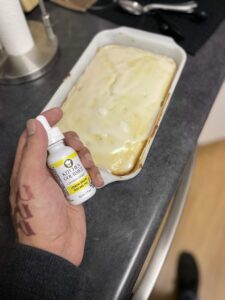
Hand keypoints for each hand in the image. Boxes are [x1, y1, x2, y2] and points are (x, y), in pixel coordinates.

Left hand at [10, 108, 103, 265]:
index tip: (60, 112)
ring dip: (86, 159)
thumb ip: (33, 151)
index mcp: (28, 167)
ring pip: (75, 158)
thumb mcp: (31, 181)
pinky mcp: (76, 190)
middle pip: (59, 145)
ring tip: (90, 169)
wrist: (57, 248)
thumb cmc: (39, 215)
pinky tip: (97, 183)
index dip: (45, 122)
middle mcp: (44, 171)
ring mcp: (61, 181)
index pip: (34, 137)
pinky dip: (94, 175)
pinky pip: (86, 174)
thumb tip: (35, 123)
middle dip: (72, 142)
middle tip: (79, 148)